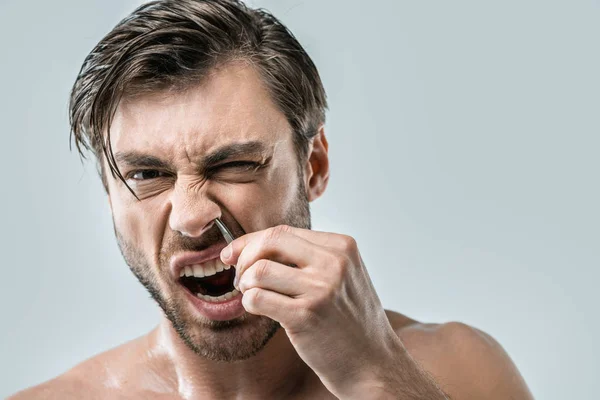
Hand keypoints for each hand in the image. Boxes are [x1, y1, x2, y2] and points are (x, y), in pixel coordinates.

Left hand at [220, 225, 403, 398]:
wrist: (373, 362)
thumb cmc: (350, 319)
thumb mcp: (342, 275)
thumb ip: (308, 256)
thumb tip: (251, 245)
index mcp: (342, 246)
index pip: (284, 231)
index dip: (252, 241)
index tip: (234, 254)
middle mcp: (334, 263)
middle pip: (270, 241)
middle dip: (245, 257)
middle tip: (241, 277)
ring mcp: (320, 289)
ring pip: (259, 270)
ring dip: (246, 284)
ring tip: (253, 296)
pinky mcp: (305, 316)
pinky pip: (257, 298)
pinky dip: (248, 303)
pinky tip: (259, 310)